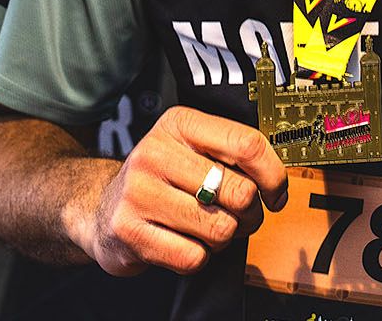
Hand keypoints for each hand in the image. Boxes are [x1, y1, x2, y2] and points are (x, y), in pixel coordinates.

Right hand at [71, 105, 288, 275]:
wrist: (102, 209)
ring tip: (207, 228)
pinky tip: (184, 243)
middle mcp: (155, 153)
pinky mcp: (129, 232)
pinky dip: (199, 257)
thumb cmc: (161, 181)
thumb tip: (280, 179)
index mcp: (179, 124)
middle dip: (251, 214)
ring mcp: (139, 193)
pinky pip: (193, 257)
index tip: (276, 194)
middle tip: (241, 216)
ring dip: (224, 237)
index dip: (274, 175)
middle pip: (240, 192)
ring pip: (220, 229)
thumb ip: (232, 155)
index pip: (247, 144)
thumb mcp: (191, 150)